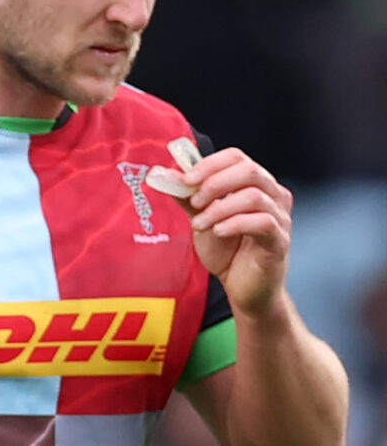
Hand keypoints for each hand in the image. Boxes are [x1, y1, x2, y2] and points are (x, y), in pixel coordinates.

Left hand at [182, 147, 292, 315]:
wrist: (242, 287)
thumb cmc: (227, 250)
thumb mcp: (201, 218)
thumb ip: (187, 197)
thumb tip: (165, 174)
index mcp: (255, 184)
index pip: (237, 157)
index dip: (209, 164)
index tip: (186, 179)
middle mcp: (273, 196)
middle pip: (249, 171)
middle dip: (215, 183)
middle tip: (194, 202)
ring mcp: (280, 217)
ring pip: (254, 196)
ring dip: (219, 208)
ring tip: (200, 224)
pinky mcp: (280, 240)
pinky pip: (263, 222)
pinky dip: (235, 224)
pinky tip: (218, 232)